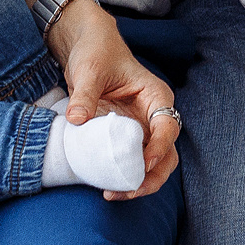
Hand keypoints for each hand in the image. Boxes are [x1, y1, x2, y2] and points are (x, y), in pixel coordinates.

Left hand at [50, 1, 179, 200]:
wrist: (88, 49)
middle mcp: (153, 117)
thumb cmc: (96, 53)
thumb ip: (85, 94)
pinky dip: (122, 177)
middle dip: (152, 176)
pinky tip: (104, 187)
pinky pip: (130, 163)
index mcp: (156, 97)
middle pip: (167, 154)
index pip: (168, 126)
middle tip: (127, 191)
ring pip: (153, 165)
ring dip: (139, 183)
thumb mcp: (89, 70)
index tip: (143, 164)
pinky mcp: (125, 139)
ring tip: (113, 195)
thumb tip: (76, 120)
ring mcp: (141, 131)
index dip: (159, 147)